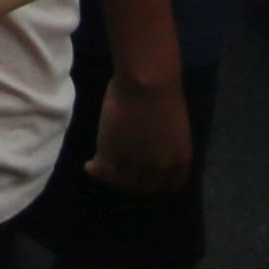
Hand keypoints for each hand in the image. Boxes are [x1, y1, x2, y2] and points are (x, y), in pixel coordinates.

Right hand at [90, 70, 195, 193]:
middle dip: (132, 182)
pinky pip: (103, 171)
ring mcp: (136, 163)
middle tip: (119, 173)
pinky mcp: (113, 155)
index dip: (155, 183)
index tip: (144, 175)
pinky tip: (89, 166)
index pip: (170, 185)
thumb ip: (164, 145)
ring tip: (101, 169)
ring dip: (111, 178)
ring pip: (122, 182)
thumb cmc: (163, 94)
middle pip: (144, 187)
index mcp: (179, 159)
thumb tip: (151, 148)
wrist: (147, 81)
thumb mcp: (173, 129)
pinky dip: (95, 170)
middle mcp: (160, 167)